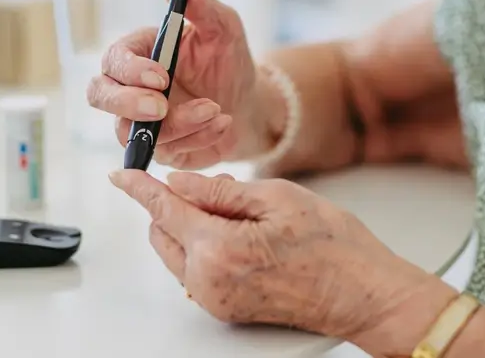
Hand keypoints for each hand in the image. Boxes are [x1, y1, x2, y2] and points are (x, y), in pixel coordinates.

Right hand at [87, 0, 260, 169]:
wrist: (247, 102)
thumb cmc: (227, 58)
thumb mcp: (223, 26)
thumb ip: (200, 2)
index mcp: (137, 53)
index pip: (114, 59)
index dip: (130, 70)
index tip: (161, 76)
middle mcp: (129, 88)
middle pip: (99, 96)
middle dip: (127, 103)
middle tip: (162, 106)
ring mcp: (139, 122)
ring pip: (134, 131)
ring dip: (178, 124)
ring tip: (217, 109)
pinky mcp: (158, 149)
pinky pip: (166, 152)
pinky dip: (198, 138)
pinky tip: (223, 122)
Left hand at [108, 169, 442, 347]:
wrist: (364, 296)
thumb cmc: (334, 246)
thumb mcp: (278, 198)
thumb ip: (219, 190)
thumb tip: (178, 181)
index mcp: (218, 249)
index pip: (163, 209)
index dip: (139, 187)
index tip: (120, 174)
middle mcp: (208, 281)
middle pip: (161, 234)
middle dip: (171, 205)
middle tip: (209, 185)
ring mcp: (215, 300)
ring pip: (176, 252)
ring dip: (189, 226)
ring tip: (238, 209)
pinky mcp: (226, 309)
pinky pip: (196, 270)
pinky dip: (203, 246)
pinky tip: (239, 232)